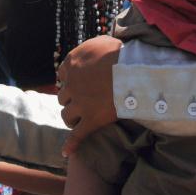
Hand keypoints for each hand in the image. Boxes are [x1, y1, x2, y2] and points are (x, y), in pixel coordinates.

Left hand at [56, 35, 121, 155]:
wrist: (133, 69)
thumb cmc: (121, 53)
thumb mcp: (102, 42)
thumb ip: (93, 47)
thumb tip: (95, 49)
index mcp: (72, 63)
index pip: (63, 74)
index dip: (71, 80)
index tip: (79, 83)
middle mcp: (72, 84)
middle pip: (64, 96)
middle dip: (71, 99)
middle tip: (82, 102)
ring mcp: (80, 103)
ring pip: (67, 115)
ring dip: (71, 118)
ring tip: (78, 121)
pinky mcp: (91, 119)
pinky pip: (77, 135)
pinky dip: (71, 144)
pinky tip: (66, 152)